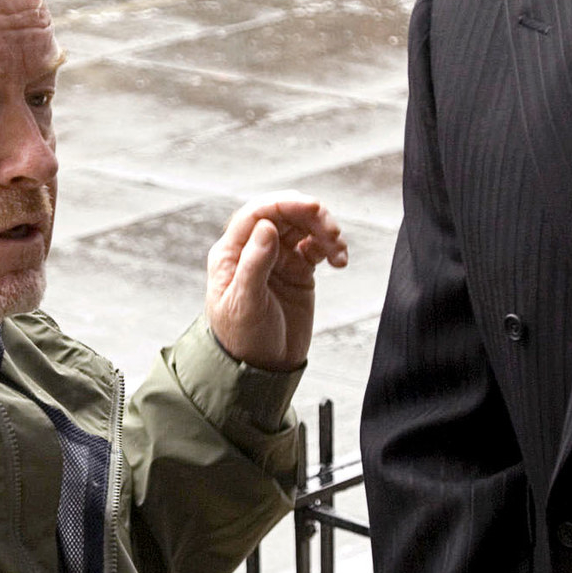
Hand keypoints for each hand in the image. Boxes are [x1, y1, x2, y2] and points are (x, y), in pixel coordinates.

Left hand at [204, 195, 349, 372]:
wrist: (262, 369)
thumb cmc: (243, 339)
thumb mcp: (245, 303)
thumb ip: (255, 264)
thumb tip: (266, 226)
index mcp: (231, 253)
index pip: (256, 214)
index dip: (285, 203)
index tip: (313, 206)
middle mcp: (253, 250)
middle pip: (283, 215)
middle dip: (310, 215)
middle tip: (332, 230)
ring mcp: (277, 259)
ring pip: (303, 227)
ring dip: (324, 230)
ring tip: (338, 249)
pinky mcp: (298, 271)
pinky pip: (316, 247)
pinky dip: (331, 248)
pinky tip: (340, 261)